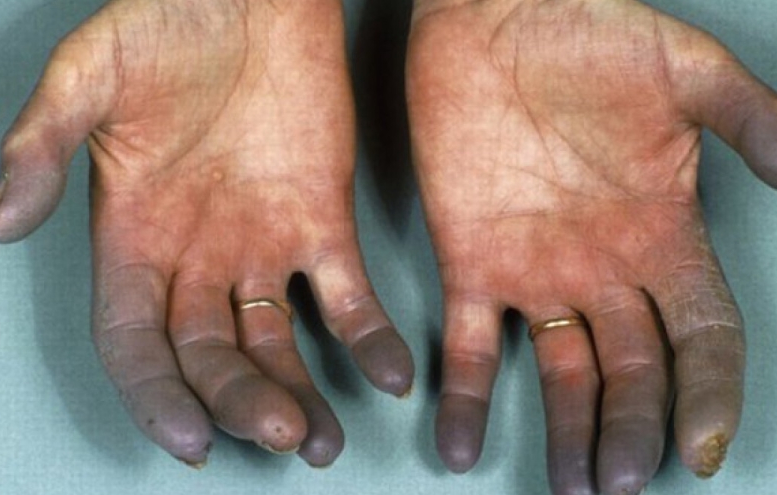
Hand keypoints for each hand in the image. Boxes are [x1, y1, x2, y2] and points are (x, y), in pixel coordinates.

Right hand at [0, 0, 412, 467]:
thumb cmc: (166, 22)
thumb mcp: (91, 75)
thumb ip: (45, 145)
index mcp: (134, 235)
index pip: (135, 340)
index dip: (155, 394)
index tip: (188, 438)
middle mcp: (197, 255)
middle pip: (210, 354)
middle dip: (238, 400)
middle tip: (278, 433)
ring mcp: (262, 243)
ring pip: (275, 340)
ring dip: (299, 392)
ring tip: (322, 439)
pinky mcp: (322, 222)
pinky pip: (346, 294)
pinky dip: (367, 336)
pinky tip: (389, 373)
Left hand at [407, 0, 776, 492]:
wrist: (496, 18)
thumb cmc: (592, 37)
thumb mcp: (689, 76)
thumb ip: (752, 124)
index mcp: (661, 234)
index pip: (701, 336)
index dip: (707, 393)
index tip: (701, 447)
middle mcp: (602, 267)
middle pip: (631, 369)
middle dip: (633, 427)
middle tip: (624, 483)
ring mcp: (535, 270)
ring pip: (560, 370)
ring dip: (568, 430)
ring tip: (572, 485)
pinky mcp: (470, 261)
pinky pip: (469, 343)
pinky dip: (465, 396)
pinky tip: (460, 445)